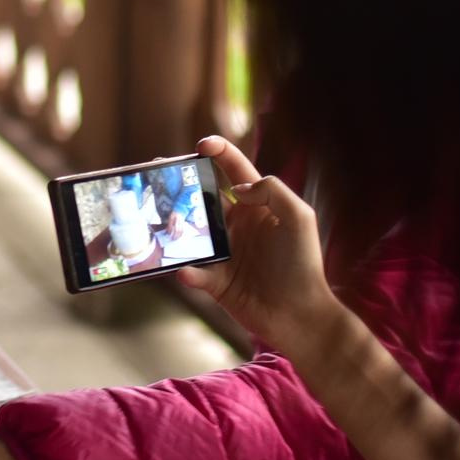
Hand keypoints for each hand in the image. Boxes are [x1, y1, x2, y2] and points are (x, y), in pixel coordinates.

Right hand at [183, 137, 343, 359]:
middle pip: (203, 198)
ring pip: (191, 233)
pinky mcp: (216, 282)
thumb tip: (236, 189)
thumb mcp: (299, 216)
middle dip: (180, 184)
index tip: (201, 145)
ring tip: (161, 222)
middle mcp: (238, 225)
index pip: (235, 171)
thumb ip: (271, 190)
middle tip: (157, 172)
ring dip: (175, 227)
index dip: (218, 153)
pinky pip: (195, 272)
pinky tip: (187, 271)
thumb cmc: (302, 264)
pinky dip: (188, 272)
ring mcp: (225, 253)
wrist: (301, 314)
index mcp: (258, 207)